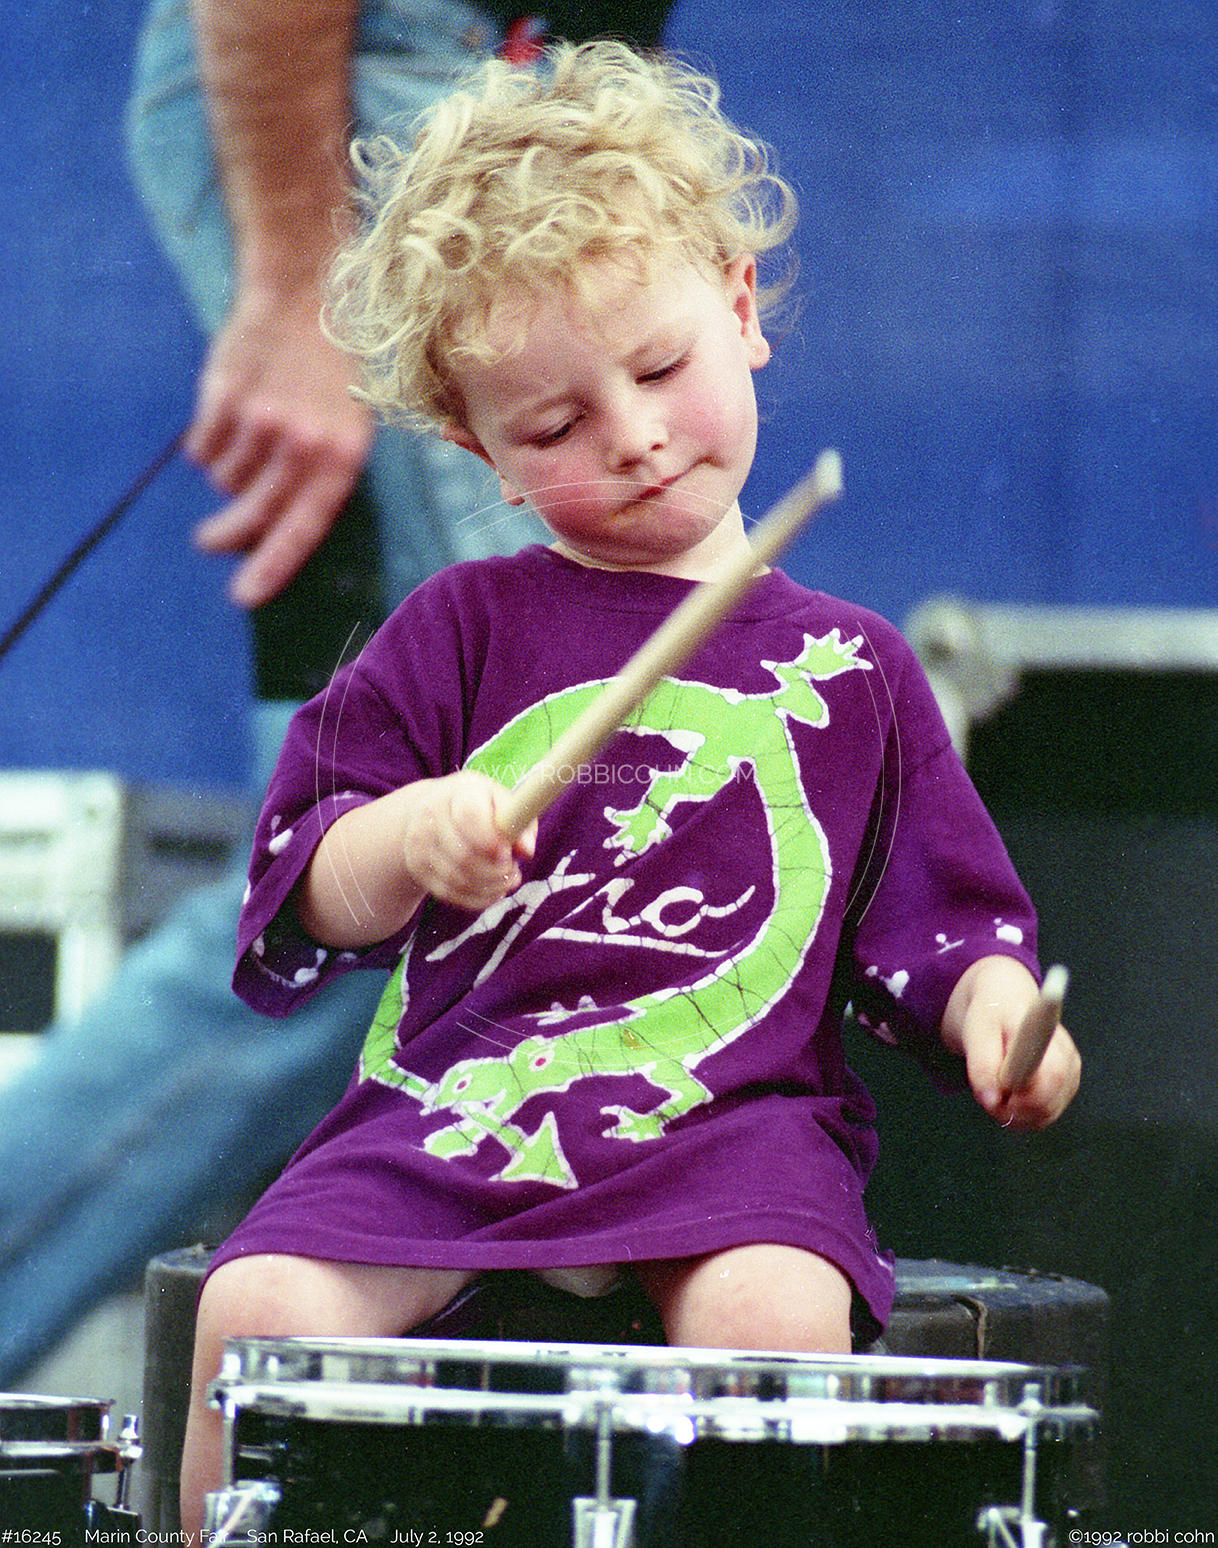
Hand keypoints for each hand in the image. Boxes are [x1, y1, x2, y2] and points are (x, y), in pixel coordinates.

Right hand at [186, 282, 374, 606]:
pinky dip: (207, 442)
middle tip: (208, 542)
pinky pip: (202, 449)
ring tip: (248, 434)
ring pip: (225, 480)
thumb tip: (273, 533)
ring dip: (229, 470)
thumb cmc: (330, 369)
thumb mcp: (349, 425)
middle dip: (226, 536)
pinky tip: (229, 413)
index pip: (304, 529)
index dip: (272, 567)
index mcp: (343, 458)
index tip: (245, 598)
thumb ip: (319, 478)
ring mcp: (261, 421)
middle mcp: (304, 444)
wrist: (303, 293)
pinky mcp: (224, 399)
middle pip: (252, 514)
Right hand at [402, 772, 537, 912]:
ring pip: (459, 880)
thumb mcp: (500, 800)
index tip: (508, 852)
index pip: (470, 816)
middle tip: (512, 867)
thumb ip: (519, 820)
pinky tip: (493, 889)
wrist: (426, 813)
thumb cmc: (476, 805)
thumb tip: (526, 850)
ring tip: (507, 877)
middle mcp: (432, 817)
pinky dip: (480, 898)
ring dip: (491, 886)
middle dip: (497, 869)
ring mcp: (420, 846)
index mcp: (458, 793)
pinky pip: (453, 894)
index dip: (492, 840)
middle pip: (464, 855)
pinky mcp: (419, 871)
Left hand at [944, 956, 1081, 1130]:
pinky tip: (1007, 1094)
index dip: (1026, 1098)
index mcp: (1050, 1038)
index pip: (1053, 1077)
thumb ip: (982, 1066)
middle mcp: (1068, 1059)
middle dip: (1011, 1108)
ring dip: (1012, 1112)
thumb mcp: (977, 1032)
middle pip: (1047, 1106)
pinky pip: (1041, 1118)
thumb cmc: (991, 1014)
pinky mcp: (1065, 1091)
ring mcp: (1070, 1078)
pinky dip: (1019, 1114)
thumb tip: (992, 1101)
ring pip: (1042, 1117)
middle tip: (988, 1090)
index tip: (1001, 1099)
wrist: (1005, 1004)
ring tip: (995, 1085)